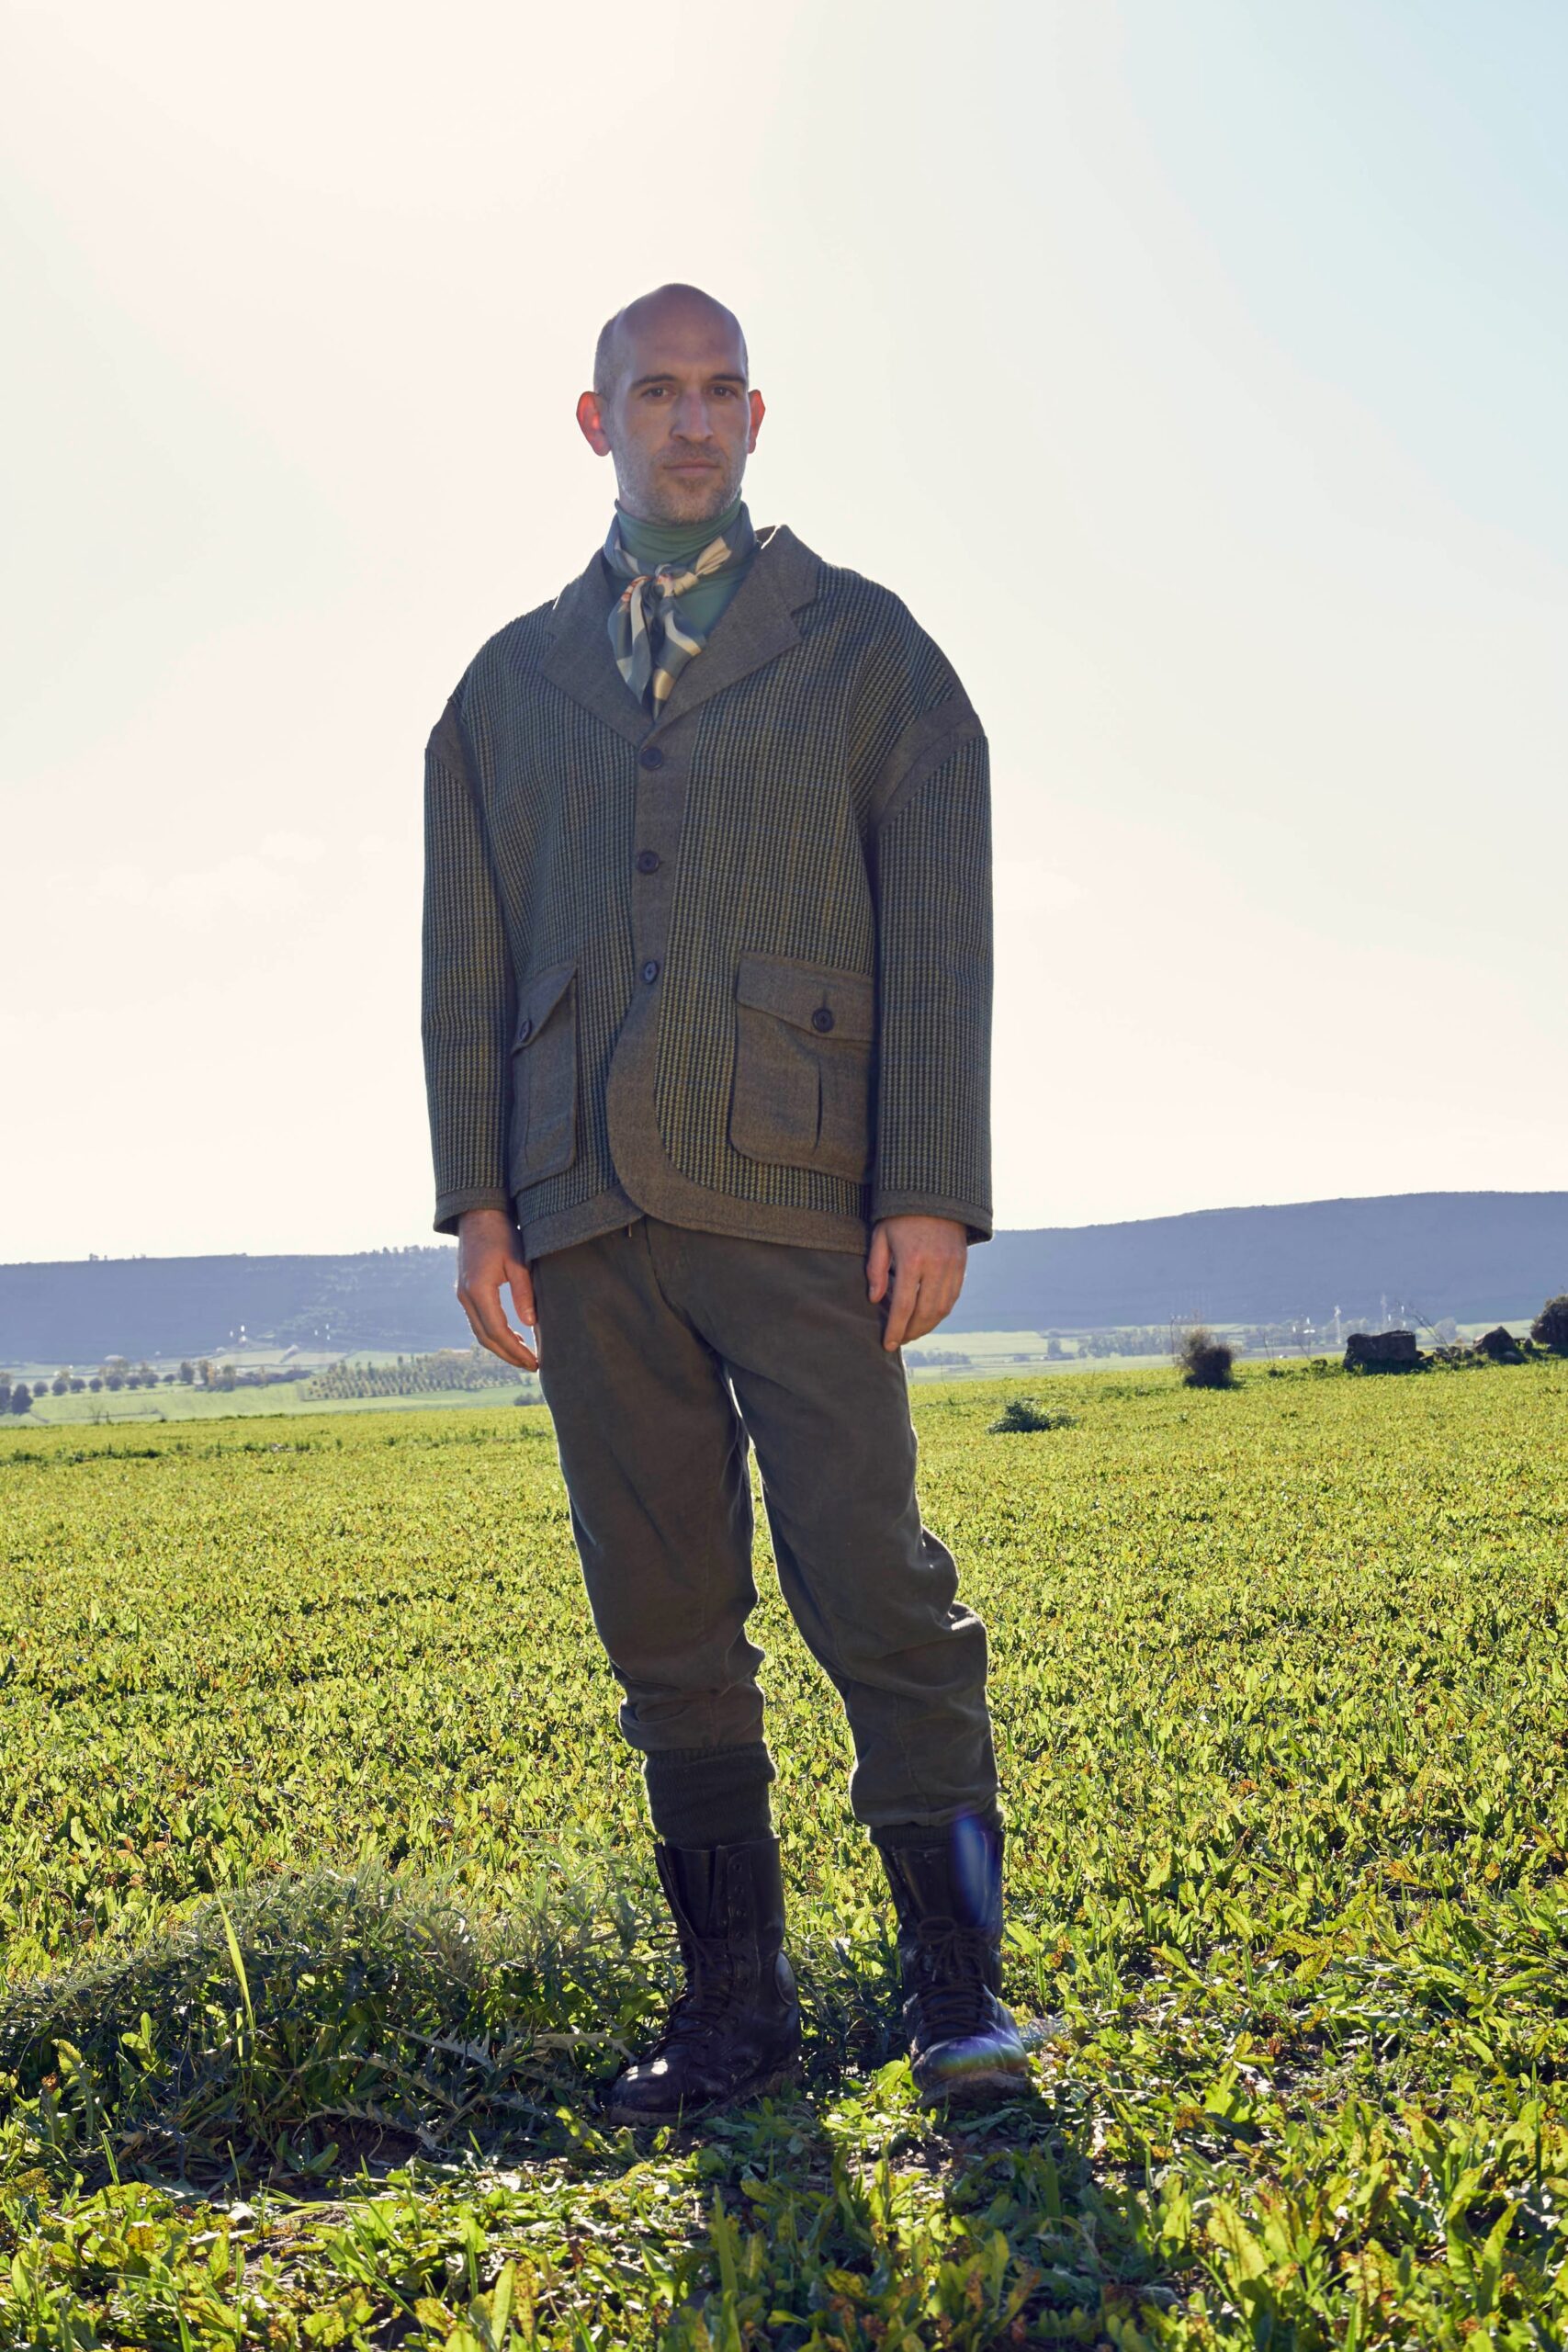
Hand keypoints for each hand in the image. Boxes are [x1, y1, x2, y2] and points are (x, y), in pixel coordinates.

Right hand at [455, 1207, 538, 1370]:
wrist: (478, 1214)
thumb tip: (530, 1324)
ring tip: (525, 1357)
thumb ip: (523, 1293)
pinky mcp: (466, 1291)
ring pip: (481, 1332)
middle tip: (532, 1366)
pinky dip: (495, 1334)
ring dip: (502, 1347)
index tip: (534, 1362)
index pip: (497, 1331)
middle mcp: (466, 1297)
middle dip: (509, 1355)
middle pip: (486, 1338)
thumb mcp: (519, 1261)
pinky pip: (479, 1321)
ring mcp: (463, 1295)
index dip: (516, 1350)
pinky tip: (513, 1337)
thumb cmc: (502, 1234)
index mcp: (478, 1291)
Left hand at [866, 1216, 967, 1351]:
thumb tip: (875, 1300)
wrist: (934, 1191)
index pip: (904, 1306)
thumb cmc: (900, 1215)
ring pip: (943, 1308)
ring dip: (928, 1325)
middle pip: (926, 1313)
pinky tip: (927, 1316)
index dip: (895, 1329)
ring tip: (912, 1331)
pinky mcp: (962, 1263)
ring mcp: (953, 1265)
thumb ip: (876, 1269)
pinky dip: (940, 1312)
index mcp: (912, 1259)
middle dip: (912, 1332)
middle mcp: (936, 1265)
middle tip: (899, 1340)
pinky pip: (953, 1297)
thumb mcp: (881, 1236)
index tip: (887, 1344)